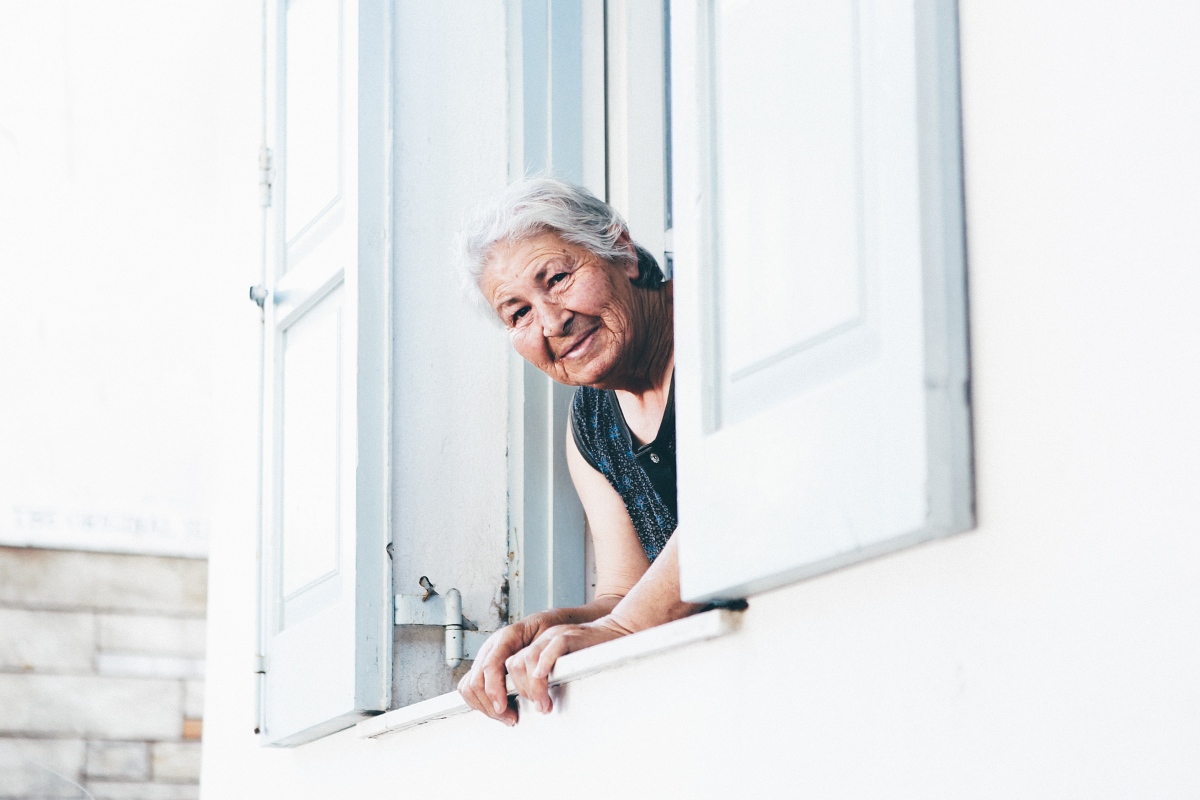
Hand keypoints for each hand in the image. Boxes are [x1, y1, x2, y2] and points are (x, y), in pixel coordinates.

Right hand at [457, 619, 541, 725]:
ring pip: (469, 686)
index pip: (490, 666)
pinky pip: (469, 687)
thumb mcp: (550, 638)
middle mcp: (491, 647)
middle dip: (490, 705)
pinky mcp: (482, 667)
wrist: (542, 624)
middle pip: (476, 681)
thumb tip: (539, 678)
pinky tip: (497, 709)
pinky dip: (479, 702)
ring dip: (484, 706)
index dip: (493, 689)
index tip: (502, 707)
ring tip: (506, 716)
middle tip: (511, 718)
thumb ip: (543, 655)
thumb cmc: (547, 631)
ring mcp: (484, 657)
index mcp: (506, 637)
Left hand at [505, 616, 630, 714]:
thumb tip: (532, 702)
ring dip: (534, 687)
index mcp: (536, 645)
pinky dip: (546, 664)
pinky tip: (546, 679)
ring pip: (529, 659)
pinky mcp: (572, 636)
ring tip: (545, 703)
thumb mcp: (561, 664)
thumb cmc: (591, 653)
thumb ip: (545, 676)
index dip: (510, 689)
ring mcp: (555, 635)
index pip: (509, 666)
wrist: (614, 632)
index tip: (520, 707)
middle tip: (539, 707)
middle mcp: (542, 638)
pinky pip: (553, 647)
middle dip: (521, 691)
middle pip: (515, 665)